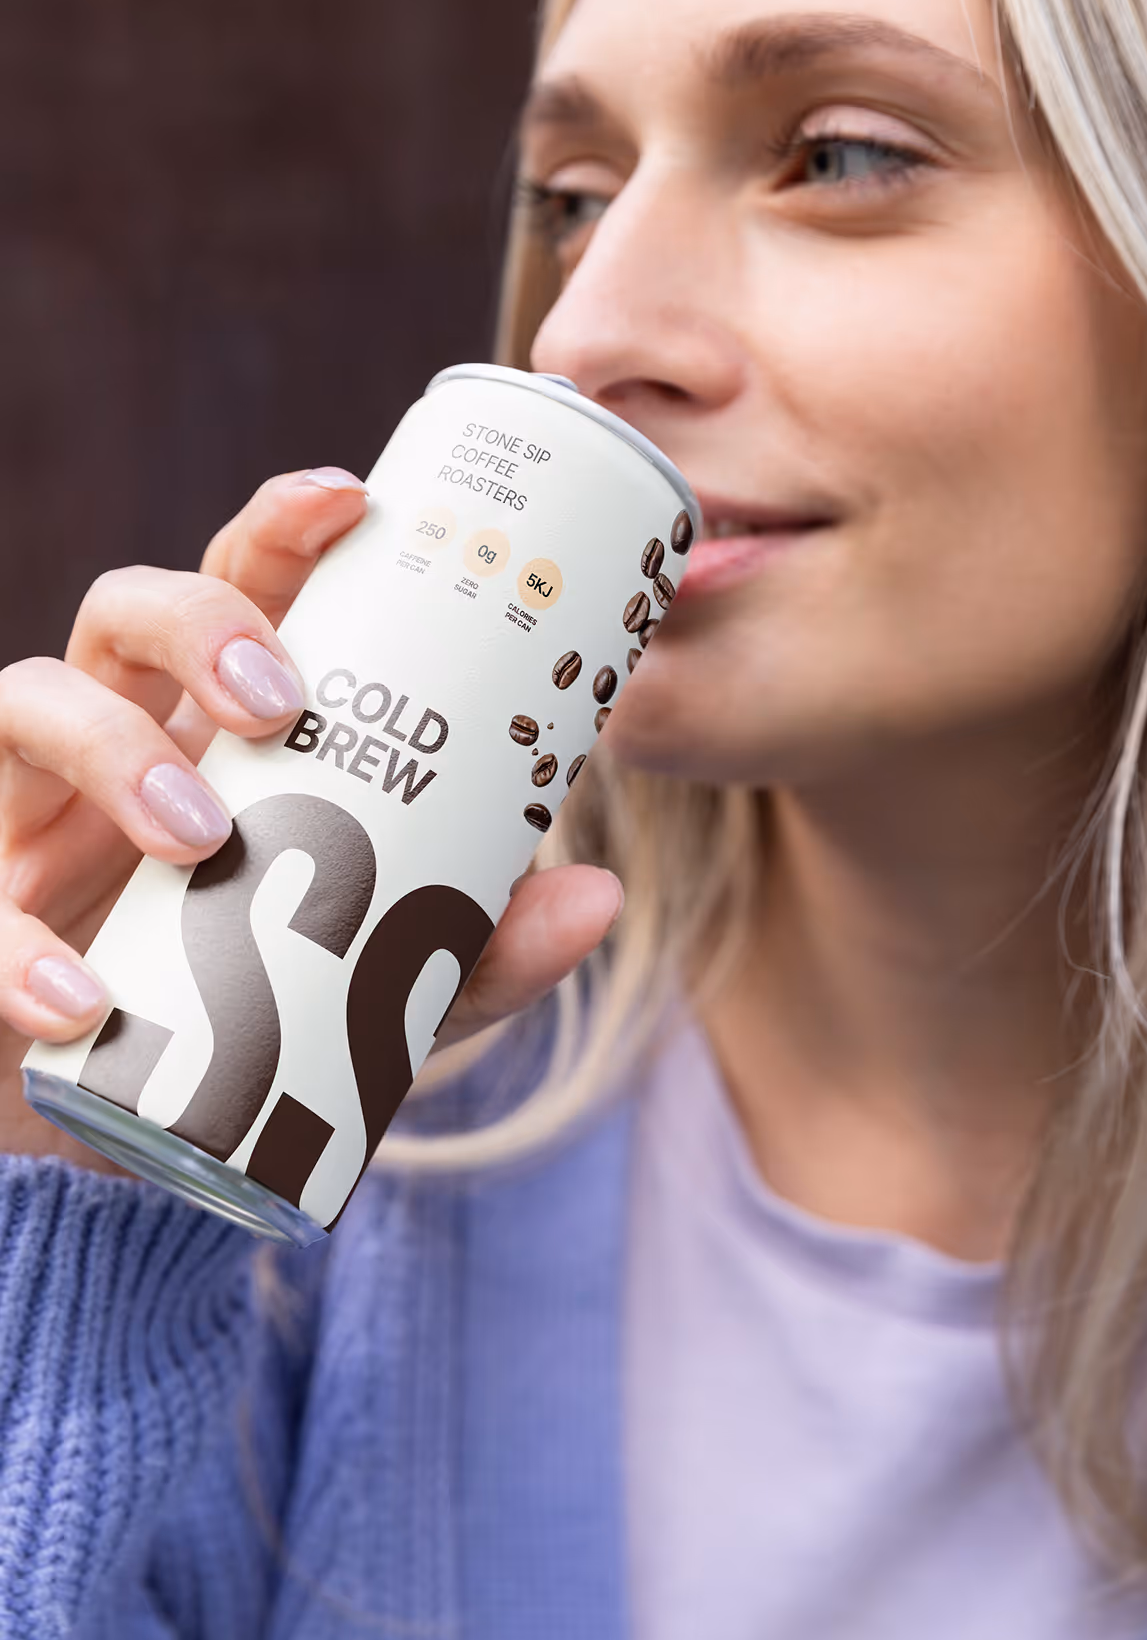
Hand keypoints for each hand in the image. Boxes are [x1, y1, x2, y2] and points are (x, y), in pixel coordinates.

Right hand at [0, 468, 623, 1167]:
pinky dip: (20, 949)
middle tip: (284, 702)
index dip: (279, 525)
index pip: (240, 585)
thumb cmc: (265, 1020)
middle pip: (127, 607)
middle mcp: (122, 737)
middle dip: (200, 621)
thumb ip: (477, 953)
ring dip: (115, 748)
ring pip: (30, 700)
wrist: (138, 1138)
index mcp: (222, 723)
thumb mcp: (387, 991)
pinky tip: (83, 1002)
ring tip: (201, 837)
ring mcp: (36, 816)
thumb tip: (595, 898)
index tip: (349, 502)